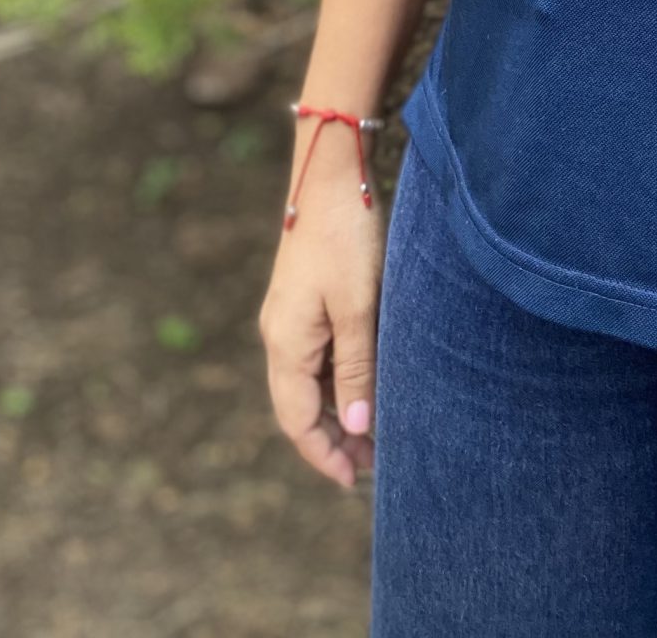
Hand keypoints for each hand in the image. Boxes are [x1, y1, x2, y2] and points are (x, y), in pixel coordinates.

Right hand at [258, 175, 384, 491]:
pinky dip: (339, 378)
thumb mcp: (358, 307)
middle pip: (300, 406)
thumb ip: (357, 367)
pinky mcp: (305, 299)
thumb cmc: (347, 237)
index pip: (297, 420)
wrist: (331, 175)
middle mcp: (280, 335)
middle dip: (333, 438)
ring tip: (377, 431)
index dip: (323, 454)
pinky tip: (366, 382)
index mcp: (285, 343)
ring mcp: (290, 317)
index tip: (352, 481)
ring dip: (338, 408)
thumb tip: (355, 425)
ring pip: (309, 382)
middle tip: (375, 462)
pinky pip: (317, 356)